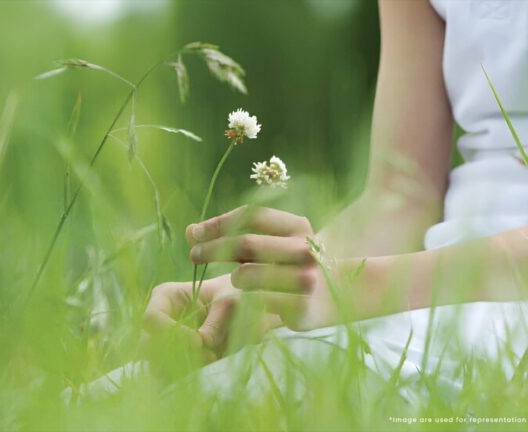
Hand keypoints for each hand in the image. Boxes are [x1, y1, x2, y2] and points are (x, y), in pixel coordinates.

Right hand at [141, 274, 278, 363]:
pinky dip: (185, 377)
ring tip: (211, 360)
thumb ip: (215, 323)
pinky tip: (204, 369)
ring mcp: (163, 341)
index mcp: (165, 296)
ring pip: (155, 364)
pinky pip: (167, 375)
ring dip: (181, 367)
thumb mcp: (230, 302)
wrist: (244, 306)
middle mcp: (158, 320)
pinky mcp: (173, 358)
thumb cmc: (235, 294)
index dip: (170, 333)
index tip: (198, 342)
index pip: (151, 318)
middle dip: (175, 354)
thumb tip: (202, 344)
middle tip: (207, 355)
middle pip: (147, 345)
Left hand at [186, 206, 341, 330]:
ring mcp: (305, 280)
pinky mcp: (300, 308)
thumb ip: (234, 235)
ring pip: (246, 275)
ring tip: (237, 280)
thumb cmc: (291, 264)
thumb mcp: (272, 242)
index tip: (194, 234)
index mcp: (298, 226)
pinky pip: (254, 301)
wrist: (337, 297)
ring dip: (233, 277)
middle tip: (193, 255)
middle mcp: (305, 250)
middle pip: (246, 243)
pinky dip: (242, 299)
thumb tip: (190, 232)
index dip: (218, 223)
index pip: (251, 215)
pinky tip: (245, 299)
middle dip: (212, 248)